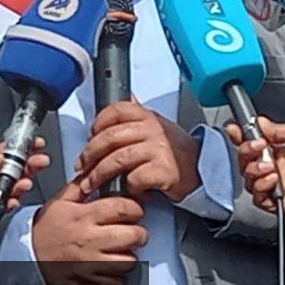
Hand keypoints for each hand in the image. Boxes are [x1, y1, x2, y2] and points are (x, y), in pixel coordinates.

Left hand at [0, 139, 50, 222]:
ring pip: (9, 190)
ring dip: (20, 185)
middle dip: (28, 167)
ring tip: (25, 181)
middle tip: (38, 162)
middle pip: (13, 172)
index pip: (7, 154)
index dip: (22, 150)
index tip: (35, 144)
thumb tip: (0, 159)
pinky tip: (13, 198)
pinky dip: (8, 204)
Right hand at [32, 179, 147, 284]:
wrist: (25, 260)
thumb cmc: (43, 231)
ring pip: (129, 261)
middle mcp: (90, 240)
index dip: (136, 208)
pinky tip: (110, 265)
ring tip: (122, 250)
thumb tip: (95, 172)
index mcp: (84, 216)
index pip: (124, 207)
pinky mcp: (91, 283)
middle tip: (134, 232)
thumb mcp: (59, 202)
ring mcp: (92, 263)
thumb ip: (79, 186)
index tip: (135, 211)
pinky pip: (118, 281)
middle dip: (139, 232)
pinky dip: (119, 275)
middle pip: (134, 235)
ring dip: (130, 255)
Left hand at [76, 101, 199, 202]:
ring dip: (99, 174)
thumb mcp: (158, 126)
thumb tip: (128, 94)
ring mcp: (159, 150)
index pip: (116, 111)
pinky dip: (127, 186)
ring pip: (118, 159)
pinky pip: (134, 178)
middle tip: (81, 167)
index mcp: (149, 117)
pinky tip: (128, 189)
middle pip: (111, 138)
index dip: (98, 123)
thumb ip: (140, 114)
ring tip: (91, 184)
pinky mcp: (164, 171)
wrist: (202, 169)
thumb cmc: (176, 151)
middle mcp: (153, 130)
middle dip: (90, 154)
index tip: (89, 136)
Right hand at [226, 118, 284, 215]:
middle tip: (258, 145)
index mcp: (280, 152)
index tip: (235, 130)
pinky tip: (273, 178)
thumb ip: (277, 129)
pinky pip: (258, 197)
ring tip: (270, 164)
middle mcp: (276, 169)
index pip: (252, 146)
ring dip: (254, 169)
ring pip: (248, 180)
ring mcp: (277, 185)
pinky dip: (261, 187)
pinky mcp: (279, 201)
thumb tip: (261, 124)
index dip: (241, 139)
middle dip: (246, 151)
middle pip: (245, 162)